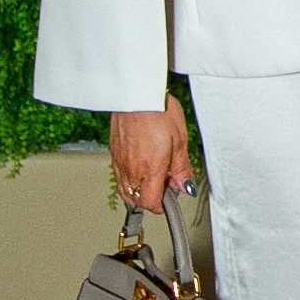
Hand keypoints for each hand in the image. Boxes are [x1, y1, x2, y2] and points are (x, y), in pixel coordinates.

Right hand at [111, 93, 192, 214]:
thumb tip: (185, 186)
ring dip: (139, 190)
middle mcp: (132, 170)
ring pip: (125, 190)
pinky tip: (139, 167)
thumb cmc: (157, 111)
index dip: (161, 205)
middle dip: (151, 197)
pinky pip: (119, 176)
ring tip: (152, 177)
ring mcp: (120, 162)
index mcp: (150, 169)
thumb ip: (181, 168)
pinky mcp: (113, 153)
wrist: (135, 94)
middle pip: (137, 200)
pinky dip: (129, 179)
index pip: (151, 203)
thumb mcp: (180, 140)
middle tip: (164, 183)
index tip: (170, 196)